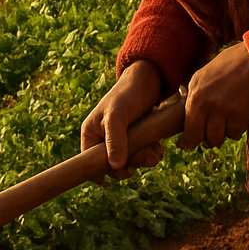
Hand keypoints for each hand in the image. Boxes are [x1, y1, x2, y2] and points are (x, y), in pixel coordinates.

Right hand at [81, 59, 165, 177]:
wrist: (149, 78)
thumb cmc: (128, 93)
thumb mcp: (118, 115)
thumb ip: (115, 140)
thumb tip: (115, 167)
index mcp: (91, 134)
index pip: (89, 163)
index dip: (105, 171)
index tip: (125, 169)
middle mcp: (103, 139)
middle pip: (113, 166)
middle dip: (132, 163)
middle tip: (146, 153)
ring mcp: (120, 140)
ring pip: (130, 162)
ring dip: (145, 158)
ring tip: (155, 148)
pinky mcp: (135, 139)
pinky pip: (141, 155)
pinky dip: (151, 154)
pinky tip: (159, 146)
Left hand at [180, 42, 248, 150]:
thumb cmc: (229, 64)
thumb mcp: (202, 75)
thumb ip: (192, 94)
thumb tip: (184, 114)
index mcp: (196, 95)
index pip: (188, 129)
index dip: (187, 142)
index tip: (186, 144)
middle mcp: (208, 105)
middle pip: (203, 138)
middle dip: (205, 140)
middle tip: (208, 137)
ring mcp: (225, 112)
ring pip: (218, 139)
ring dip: (220, 135)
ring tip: (224, 124)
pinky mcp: (242, 117)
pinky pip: (234, 134)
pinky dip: (235, 130)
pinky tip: (237, 119)